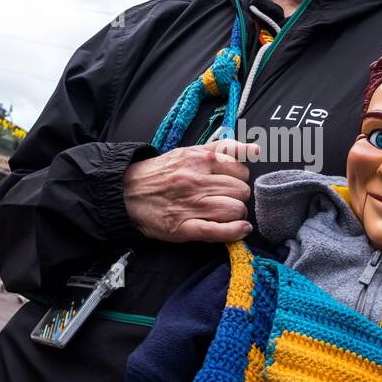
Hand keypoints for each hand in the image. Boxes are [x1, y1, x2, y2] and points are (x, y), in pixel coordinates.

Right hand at [123, 138, 258, 242]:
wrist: (125, 192)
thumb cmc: (161, 172)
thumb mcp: (189, 151)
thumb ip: (222, 148)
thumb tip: (256, 149)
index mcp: (199, 159)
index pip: (240, 170)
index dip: (240, 179)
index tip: (232, 183)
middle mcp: (196, 180)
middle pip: (240, 191)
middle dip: (239, 197)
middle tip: (229, 200)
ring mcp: (190, 205)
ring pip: (234, 210)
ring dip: (237, 214)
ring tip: (229, 214)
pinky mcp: (183, 227)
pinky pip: (218, 231)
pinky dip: (234, 232)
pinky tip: (240, 230)